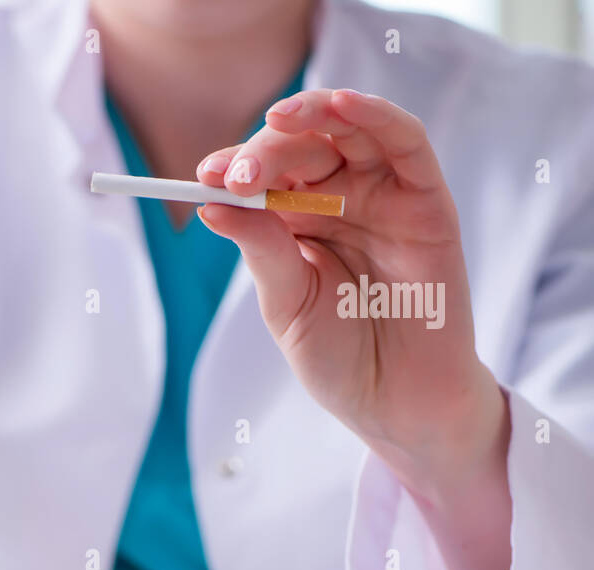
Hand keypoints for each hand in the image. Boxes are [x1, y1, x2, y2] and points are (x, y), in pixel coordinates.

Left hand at [196, 89, 510, 569]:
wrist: (396, 404)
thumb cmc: (340, 358)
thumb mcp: (286, 303)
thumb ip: (262, 249)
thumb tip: (211, 203)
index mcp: (297, 221)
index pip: (264, 175)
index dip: (233, 168)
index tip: (202, 177)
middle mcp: (340, 200)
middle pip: (301, 147)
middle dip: (263, 151)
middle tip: (234, 172)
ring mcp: (384, 198)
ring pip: (349, 132)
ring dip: (314, 115)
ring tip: (279, 119)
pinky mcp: (427, 203)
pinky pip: (406, 144)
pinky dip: (376, 116)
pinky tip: (340, 106)